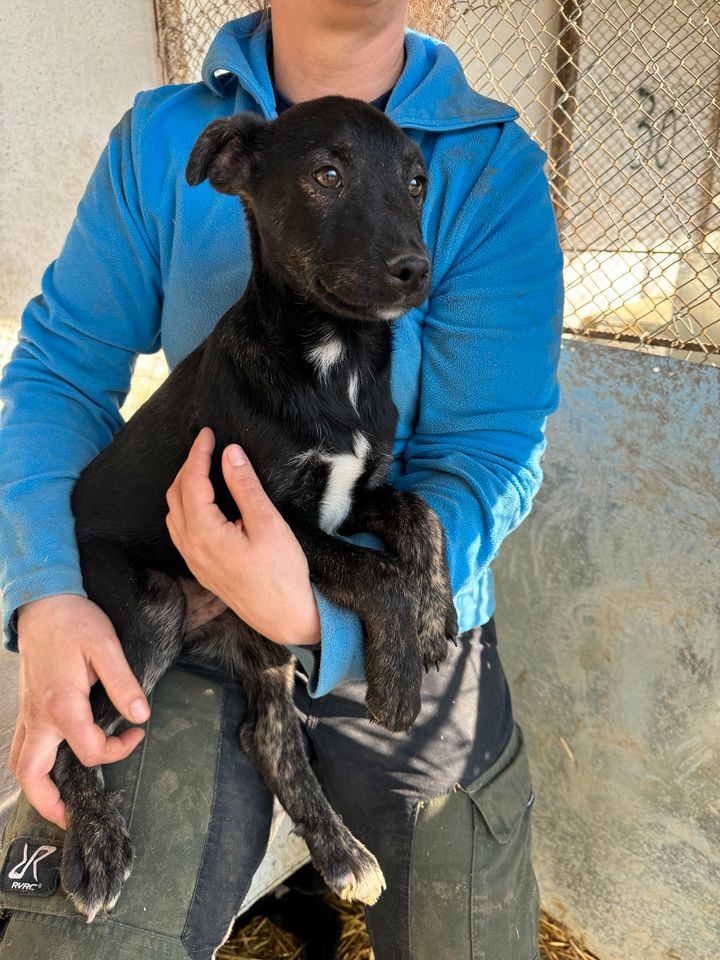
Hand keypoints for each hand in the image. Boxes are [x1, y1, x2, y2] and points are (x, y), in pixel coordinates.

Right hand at [10, 595, 149, 828]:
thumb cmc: (74, 622)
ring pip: (21, 764)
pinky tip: (53, 764)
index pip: (90, 751)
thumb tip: (140, 716)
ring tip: (60, 800)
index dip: (119, 750)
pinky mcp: (26, 708)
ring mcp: (28, 714)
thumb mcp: (106, 647)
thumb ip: (123, 684)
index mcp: (61, 706)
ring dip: (37, 787)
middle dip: (51, 803)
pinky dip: (33, 766)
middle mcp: (39, 717)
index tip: (136, 734)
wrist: (44, 603)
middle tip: (74, 815)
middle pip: (33, 776)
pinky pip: (22, 747)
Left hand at [165, 428, 320, 646]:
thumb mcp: (268, 523)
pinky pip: (181, 530)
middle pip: (176, 495)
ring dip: (184, 487)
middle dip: (189, 467)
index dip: (198, 454)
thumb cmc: (282, 572)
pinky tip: (203, 502)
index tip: (208, 434)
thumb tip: (230, 454)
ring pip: (174, 513)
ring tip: (204, 469)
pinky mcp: (201, 568)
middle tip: (207, 447)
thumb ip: (245, 487)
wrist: (284, 616)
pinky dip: (186, 507)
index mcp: (204, 533)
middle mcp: (191, 547)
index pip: (191, 482)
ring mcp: (193, 560)